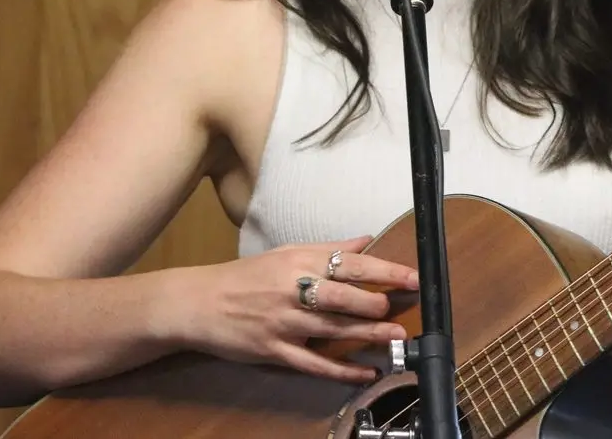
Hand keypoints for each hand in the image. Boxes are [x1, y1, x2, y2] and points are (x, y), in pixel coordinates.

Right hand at [186, 235, 417, 382]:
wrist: (199, 302)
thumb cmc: (247, 276)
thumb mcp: (287, 252)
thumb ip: (329, 249)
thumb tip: (367, 239)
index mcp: (300, 261)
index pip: (351, 264)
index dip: (385, 271)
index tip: (412, 277)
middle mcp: (294, 290)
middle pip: (344, 297)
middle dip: (376, 303)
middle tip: (401, 308)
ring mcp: (285, 322)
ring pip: (334, 329)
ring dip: (368, 334)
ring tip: (396, 337)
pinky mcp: (275, 351)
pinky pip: (314, 363)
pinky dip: (342, 369)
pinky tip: (366, 371)